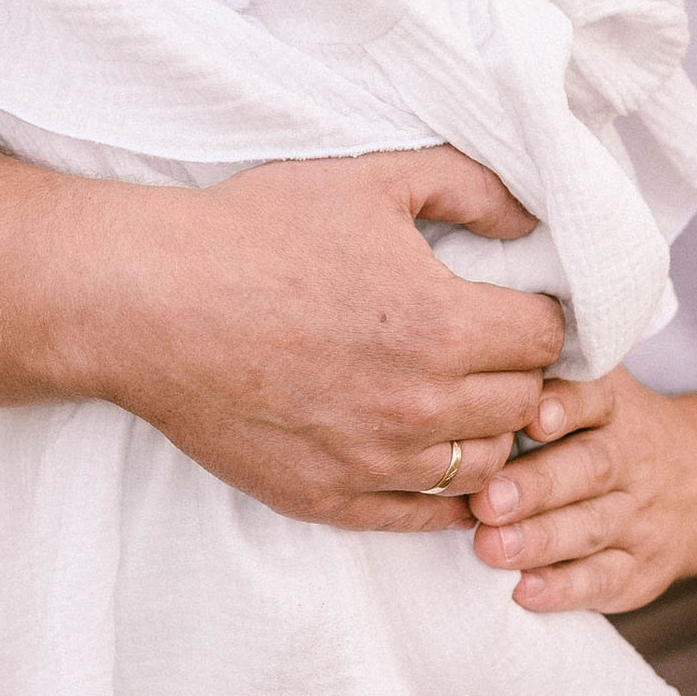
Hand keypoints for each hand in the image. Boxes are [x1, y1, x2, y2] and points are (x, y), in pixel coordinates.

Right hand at [97, 149, 566, 529]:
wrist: (147, 302)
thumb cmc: (254, 232)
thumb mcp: (372, 179)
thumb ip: (472, 187)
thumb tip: (537, 218)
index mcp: (441, 324)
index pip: (549, 338)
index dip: (541, 316)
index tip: (517, 306)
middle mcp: (419, 405)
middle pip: (526, 405)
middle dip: (518, 372)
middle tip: (489, 348)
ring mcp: (374, 461)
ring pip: (485, 466)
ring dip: (484, 431)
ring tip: (457, 398)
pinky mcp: (328, 498)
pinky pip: (424, 516)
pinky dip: (444, 490)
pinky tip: (430, 455)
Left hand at [468, 371, 696, 610]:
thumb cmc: (610, 431)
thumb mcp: (595, 391)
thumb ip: (544, 380)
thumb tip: (468, 367)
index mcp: (613, 407)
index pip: (593, 398)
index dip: (563, 405)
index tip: (531, 417)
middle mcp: (632, 458)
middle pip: (590, 468)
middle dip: (536, 486)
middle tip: (486, 500)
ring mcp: (639, 517)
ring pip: (592, 527)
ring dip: (540, 540)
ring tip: (491, 548)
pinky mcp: (640, 569)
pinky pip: (604, 580)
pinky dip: (565, 588)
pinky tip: (525, 592)